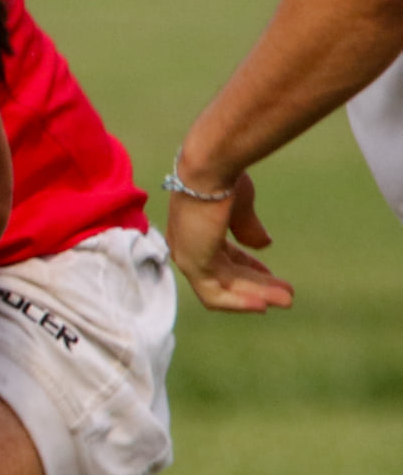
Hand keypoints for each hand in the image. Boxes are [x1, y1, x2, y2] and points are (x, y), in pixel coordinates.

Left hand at [165, 175, 294, 313]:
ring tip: (286, 301)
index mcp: (197, 230)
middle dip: (258, 286)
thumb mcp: (240, 206)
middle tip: (287, 295)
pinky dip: (239, 302)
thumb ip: (248, 228)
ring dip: (255, 296)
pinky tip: (264, 305)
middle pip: (227, 275)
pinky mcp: (192, 264)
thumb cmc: (224, 178)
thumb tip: (265, 245)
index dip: (249, 269)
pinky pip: (215, 294)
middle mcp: (188, 245)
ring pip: (224, 287)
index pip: (223, 258)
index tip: (271, 276)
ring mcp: (188, 256)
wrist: (212, 168)